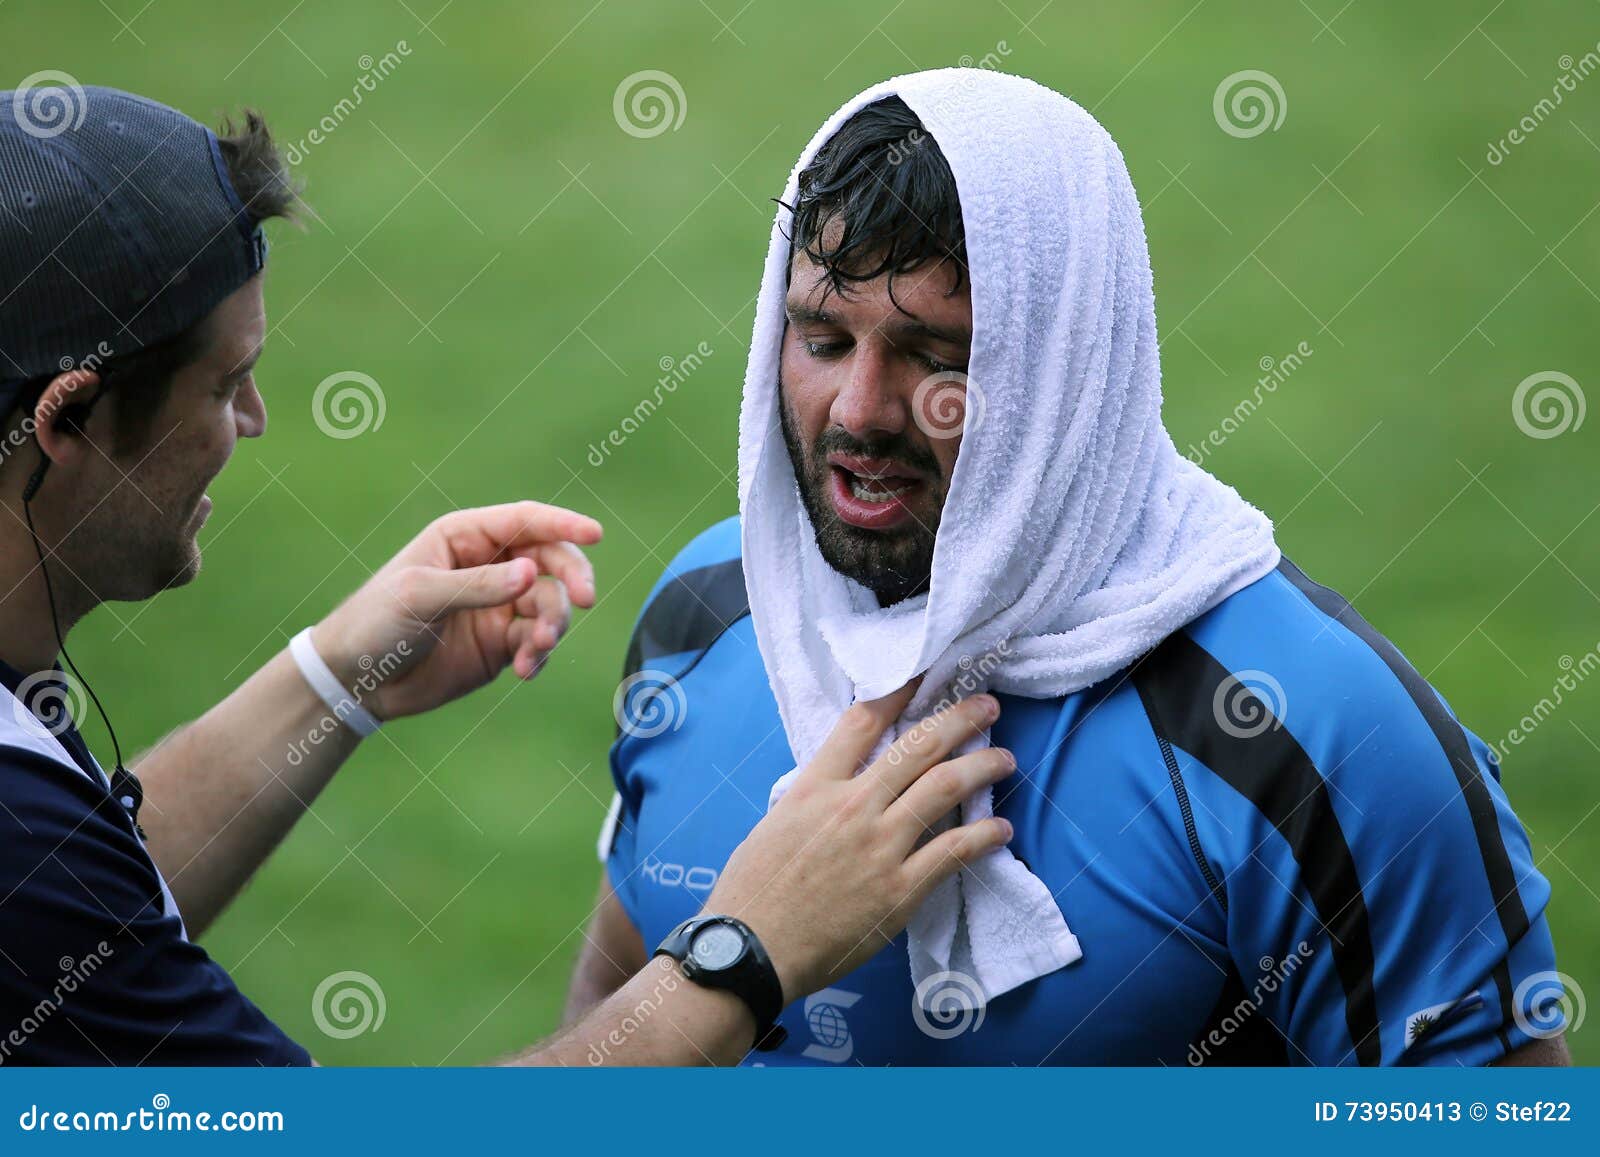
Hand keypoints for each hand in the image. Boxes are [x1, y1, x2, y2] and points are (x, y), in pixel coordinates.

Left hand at [311, 501, 602, 720]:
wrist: (357, 681)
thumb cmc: (375, 622)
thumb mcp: (420, 596)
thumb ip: (478, 585)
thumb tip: (534, 574)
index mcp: (465, 537)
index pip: (525, 520)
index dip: (563, 524)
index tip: (595, 534)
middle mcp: (490, 566)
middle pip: (550, 560)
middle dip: (571, 578)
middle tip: (584, 600)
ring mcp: (499, 605)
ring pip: (550, 604)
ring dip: (554, 624)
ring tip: (538, 648)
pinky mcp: (502, 643)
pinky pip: (538, 641)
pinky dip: (541, 654)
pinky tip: (526, 670)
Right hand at [702, 685, 1014, 1001]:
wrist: (752, 948)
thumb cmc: (754, 890)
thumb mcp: (776, 822)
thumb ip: (814, 796)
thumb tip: (844, 781)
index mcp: (816, 786)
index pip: (864, 720)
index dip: (899, 690)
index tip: (923, 676)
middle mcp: (853, 805)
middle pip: (919, 745)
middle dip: (961, 718)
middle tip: (987, 706)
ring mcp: (880, 846)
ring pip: (945, 787)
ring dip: (982, 766)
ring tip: (1003, 757)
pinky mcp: (901, 888)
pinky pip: (954, 850)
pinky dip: (984, 834)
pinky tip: (1001, 828)